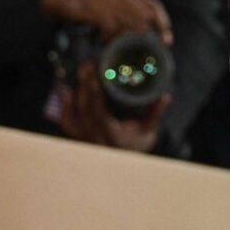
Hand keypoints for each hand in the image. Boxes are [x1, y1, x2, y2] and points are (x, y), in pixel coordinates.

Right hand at [40, 0, 172, 41]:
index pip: (154, 6)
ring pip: (129, 23)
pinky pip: (109, 26)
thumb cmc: (85, 5)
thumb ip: (125, 18)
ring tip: (123, 51)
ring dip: (128, 40)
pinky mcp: (92, 8)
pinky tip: (106, 43)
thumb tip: (141, 37)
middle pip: (144, 18)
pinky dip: (111, 37)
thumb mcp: (109, 6)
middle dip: (148, 38)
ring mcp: (106, 0)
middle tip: (146, 55)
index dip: (163, 24)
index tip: (167, 42)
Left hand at [56, 61, 170, 151]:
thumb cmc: (137, 144)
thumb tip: (165, 97)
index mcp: (112, 136)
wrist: (127, 164)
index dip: (94, 91)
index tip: (96, 73)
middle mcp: (95, 138)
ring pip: (72, 113)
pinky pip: (66, 120)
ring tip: (80, 72)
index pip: (99, 112)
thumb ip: (155, 113)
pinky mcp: (77, 136)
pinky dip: (65, 104)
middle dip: (84, 83)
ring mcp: (84, 138)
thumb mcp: (149, 130)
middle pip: (83, 107)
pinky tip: (66, 88)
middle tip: (88, 64)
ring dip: (74, 90)